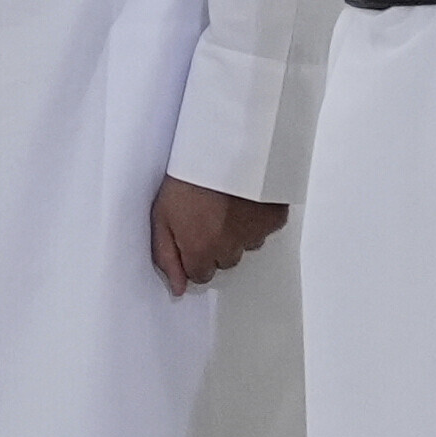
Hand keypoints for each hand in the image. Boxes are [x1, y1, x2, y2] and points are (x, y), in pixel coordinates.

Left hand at [146, 178, 284, 295]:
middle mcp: (230, 250)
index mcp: (201, 251)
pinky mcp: (275, 218)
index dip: (194, 255)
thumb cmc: (187, 177)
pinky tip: (245, 197)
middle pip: (224, 261)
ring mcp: (254, 234)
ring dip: (238, 230)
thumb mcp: (161, 216)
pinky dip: (257, 217)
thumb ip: (167, 257)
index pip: (200, 275)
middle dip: (216, 244)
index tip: (192, 235)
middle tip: (209, 214)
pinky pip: (266, 227)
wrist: (221, 148)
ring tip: (226, 202)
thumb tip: (178, 288)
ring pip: (247, 245)